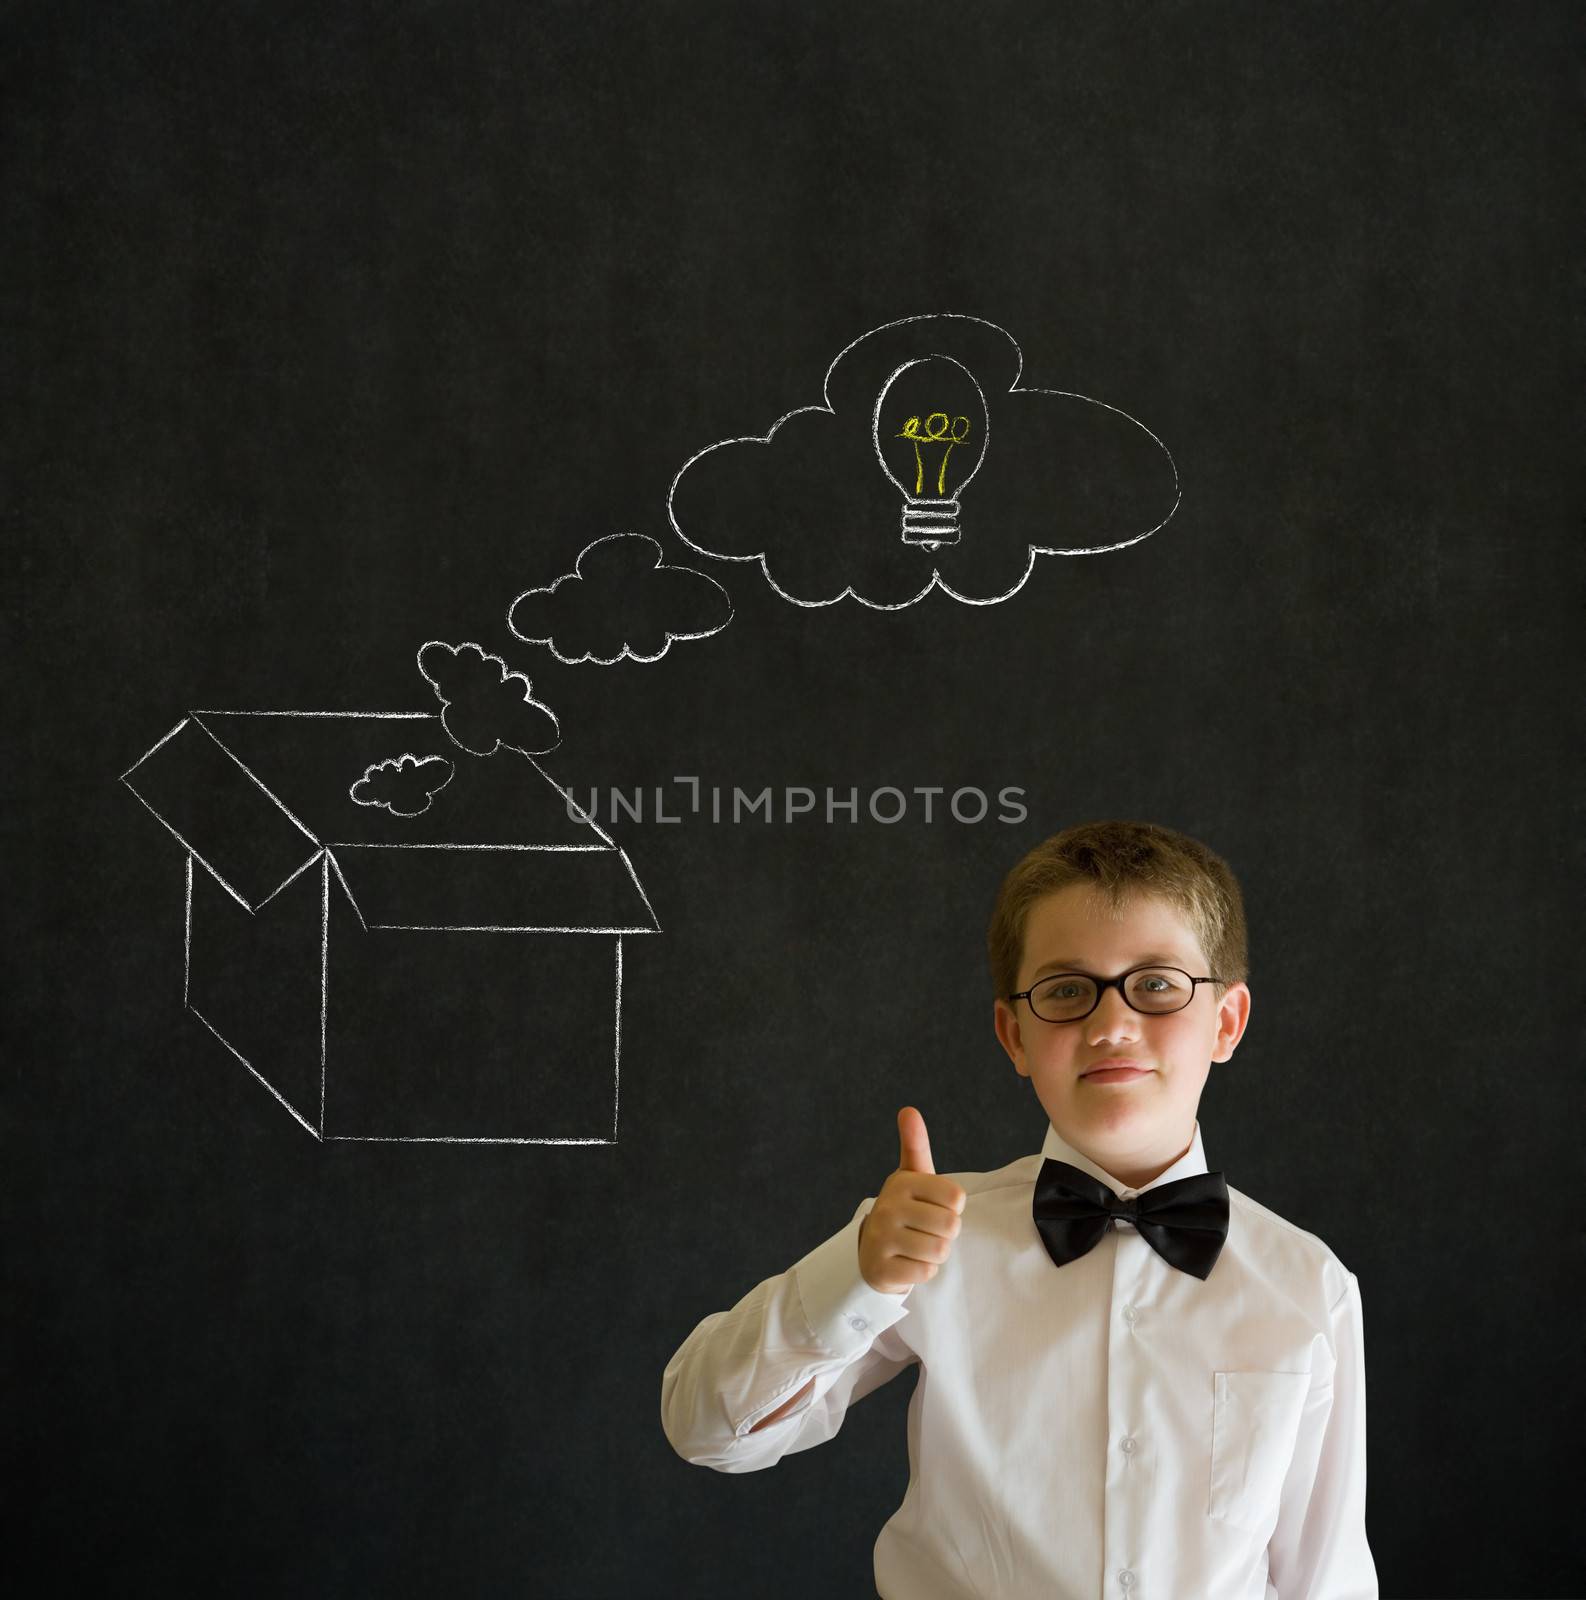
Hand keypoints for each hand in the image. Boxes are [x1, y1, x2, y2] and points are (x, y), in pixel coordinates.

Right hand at [856, 1106, 966, 1294]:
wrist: (872, 1251)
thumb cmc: (904, 1208)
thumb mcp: (913, 1176)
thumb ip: (915, 1144)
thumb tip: (908, 1110)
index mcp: (902, 1182)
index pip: (957, 1198)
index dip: (953, 1207)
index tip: (933, 1206)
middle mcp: (888, 1207)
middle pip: (951, 1226)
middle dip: (945, 1232)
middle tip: (925, 1229)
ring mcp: (882, 1239)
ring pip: (940, 1250)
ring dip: (936, 1253)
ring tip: (918, 1245)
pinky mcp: (881, 1269)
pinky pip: (926, 1272)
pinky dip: (923, 1271)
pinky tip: (908, 1262)